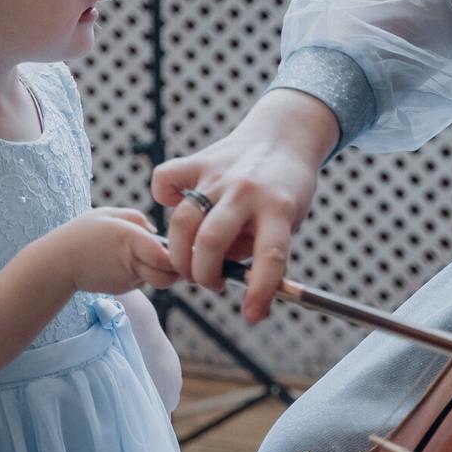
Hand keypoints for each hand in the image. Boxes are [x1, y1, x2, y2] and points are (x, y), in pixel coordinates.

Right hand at [48, 207, 179, 293]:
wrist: (58, 263)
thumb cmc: (82, 233)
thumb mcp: (109, 214)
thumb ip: (137, 219)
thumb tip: (156, 232)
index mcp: (131, 240)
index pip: (167, 258)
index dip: (178, 255)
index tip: (182, 245)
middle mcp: (132, 263)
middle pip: (169, 276)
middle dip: (177, 269)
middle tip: (177, 254)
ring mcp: (127, 280)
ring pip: (157, 279)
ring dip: (160, 270)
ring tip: (146, 253)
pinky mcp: (123, 289)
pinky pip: (142, 281)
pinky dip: (143, 273)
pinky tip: (127, 262)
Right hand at [150, 89, 338, 323]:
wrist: (284, 135)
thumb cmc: (286, 190)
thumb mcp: (288, 223)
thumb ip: (256, 250)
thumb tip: (226, 278)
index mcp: (279, 209)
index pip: (271, 256)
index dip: (260, 291)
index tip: (251, 315)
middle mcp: (247, 190)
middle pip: (211, 241)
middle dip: (203, 275)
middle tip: (209, 282)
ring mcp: (220, 174)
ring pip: (183, 220)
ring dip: (181, 253)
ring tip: (191, 262)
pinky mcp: (200, 160)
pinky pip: (165, 179)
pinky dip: (163, 198)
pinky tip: (176, 207)